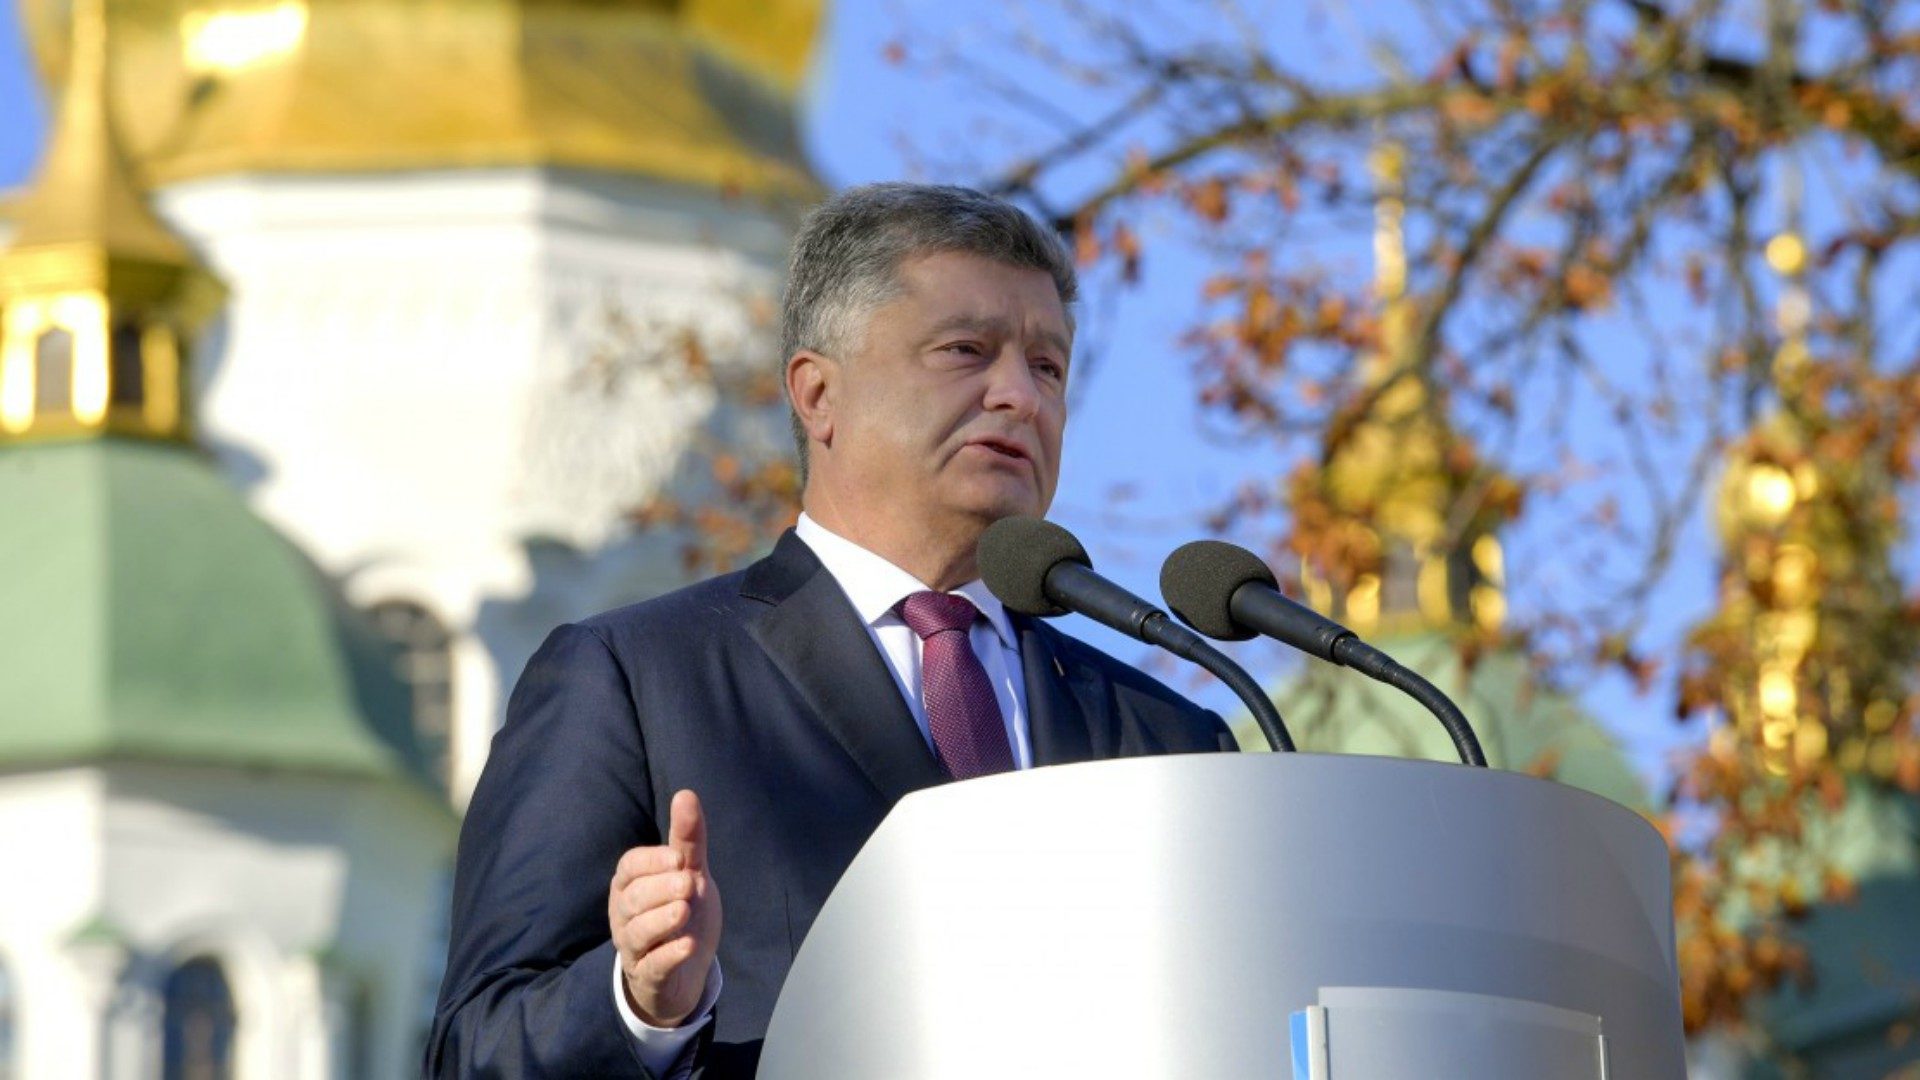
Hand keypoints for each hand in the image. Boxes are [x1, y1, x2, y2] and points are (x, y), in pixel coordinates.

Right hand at [609, 789, 722, 1026]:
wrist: (687, 971)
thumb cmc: (683, 912)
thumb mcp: (690, 873)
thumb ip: (688, 839)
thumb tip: (686, 793)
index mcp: (631, 885)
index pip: (630, 867)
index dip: (651, 861)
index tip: (679, 858)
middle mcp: (625, 915)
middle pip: (632, 898)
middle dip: (660, 889)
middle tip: (689, 883)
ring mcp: (634, 948)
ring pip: (637, 933)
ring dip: (661, 920)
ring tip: (684, 910)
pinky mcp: (648, 977)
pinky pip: (652, 967)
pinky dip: (668, 956)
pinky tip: (686, 945)